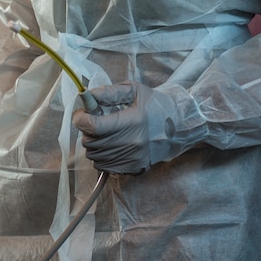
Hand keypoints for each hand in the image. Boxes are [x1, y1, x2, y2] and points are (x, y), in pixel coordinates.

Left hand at [72, 81, 207, 173]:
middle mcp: (131, 143)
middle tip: (96, 121)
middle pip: (90, 141)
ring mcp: (132, 159)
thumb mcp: (135, 91)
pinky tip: (111, 144)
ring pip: (94, 155)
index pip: (93, 126)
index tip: (81, 113)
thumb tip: (87, 96)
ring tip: (105, 132)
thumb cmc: (156, 105)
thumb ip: (109, 93)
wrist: (180, 127)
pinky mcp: (133, 168)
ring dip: (93, 143)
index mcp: (132, 121)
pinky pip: (103, 166)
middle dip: (87, 130)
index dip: (80, 118)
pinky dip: (101, 156)